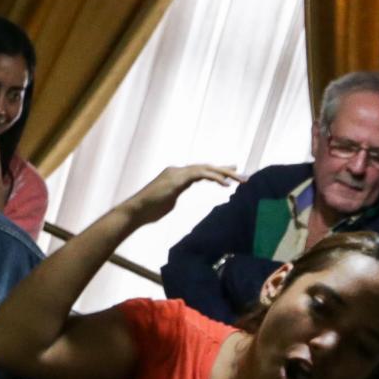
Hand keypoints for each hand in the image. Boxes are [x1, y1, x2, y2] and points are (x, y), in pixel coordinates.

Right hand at [118, 164, 242, 227]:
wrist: (135, 212)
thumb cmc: (147, 212)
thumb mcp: (166, 202)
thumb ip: (174, 195)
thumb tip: (176, 197)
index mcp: (176, 176)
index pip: (200, 171)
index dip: (216, 172)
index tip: (230, 173)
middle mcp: (177, 171)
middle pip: (206, 167)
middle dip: (225, 171)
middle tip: (243, 175)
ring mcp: (177, 173)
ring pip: (206, 169)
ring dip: (225, 174)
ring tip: (240, 180)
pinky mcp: (177, 179)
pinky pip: (201, 175)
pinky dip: (215, 178)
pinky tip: (226, 185)